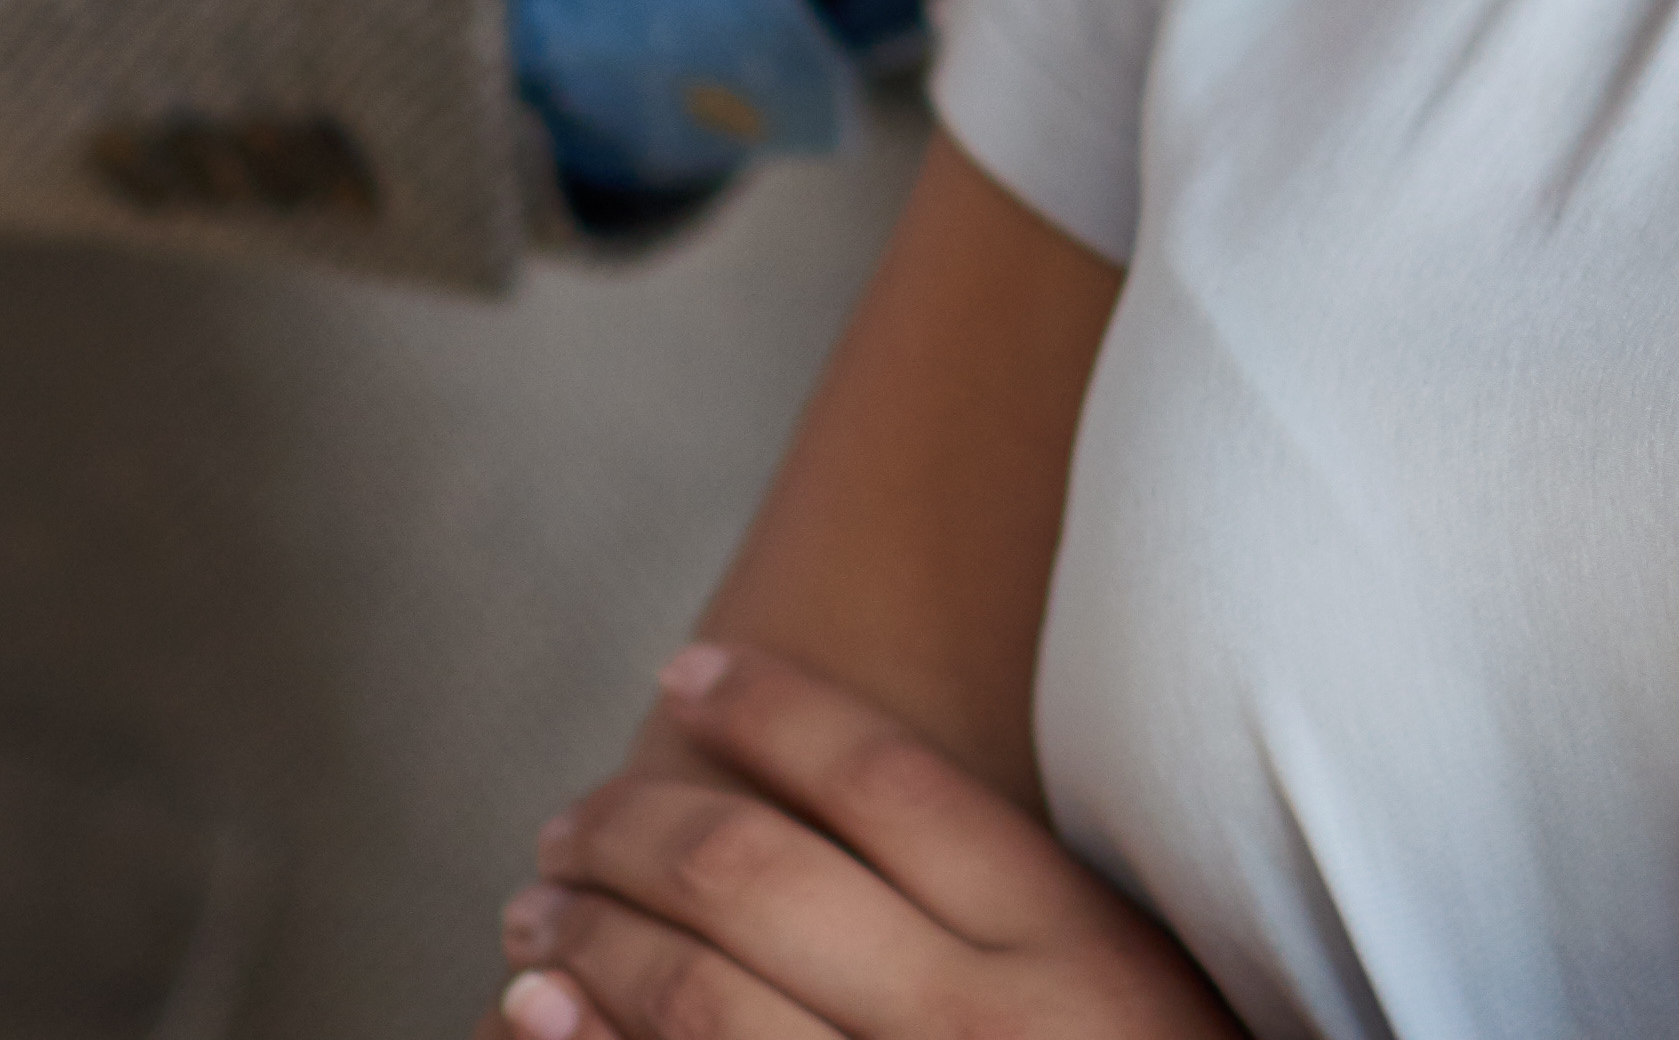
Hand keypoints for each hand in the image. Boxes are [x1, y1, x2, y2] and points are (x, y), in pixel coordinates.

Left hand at [494, 644, 1238, 1039]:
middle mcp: (974, 1024)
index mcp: (1069, 946)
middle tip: (572, 820)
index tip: (692, 674)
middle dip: (638, 829)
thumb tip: (850, 830)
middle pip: (759, 876)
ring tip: (539, 907)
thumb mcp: (1140, 996)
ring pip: (695, 995)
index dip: (773, 710)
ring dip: (589, 934)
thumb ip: (1034, 920)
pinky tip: (538, 1012)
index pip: (886, 782)